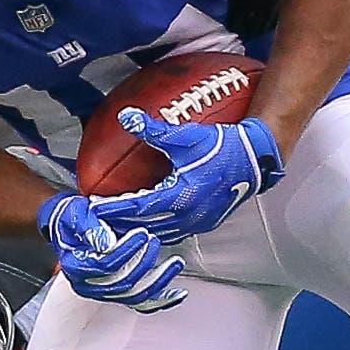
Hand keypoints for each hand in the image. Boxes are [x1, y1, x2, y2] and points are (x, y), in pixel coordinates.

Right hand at [38, 193, 186, 312]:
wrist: (72, 227)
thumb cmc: (74, 218)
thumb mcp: (77, 214)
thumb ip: (90, 226)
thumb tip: (106, 243)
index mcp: (76, 266)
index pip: (104, 265)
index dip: (125, 250)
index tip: (141, 234)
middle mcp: (89, 285)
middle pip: (122, 282)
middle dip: (143, 262)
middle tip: (155, 241)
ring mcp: (105, 292)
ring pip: (135, 295)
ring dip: (159, 280)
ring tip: (175, 263)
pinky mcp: (120, 294)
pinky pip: (143, 304)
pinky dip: (163, 300)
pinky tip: (178, 294)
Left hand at [89, 110, 282, 241]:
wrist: (255, 159)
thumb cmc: (222, 147)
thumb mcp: (185, 136)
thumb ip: (153, 129)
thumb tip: (127, 116)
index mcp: (181, 195)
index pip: (138, 207)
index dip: (114, 208)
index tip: (94, 206)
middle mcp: (188, 214)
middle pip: (145, 226)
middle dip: (120, 223)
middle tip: (98, 219)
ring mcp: (198, 222)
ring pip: (160, 233)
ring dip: (138, 230)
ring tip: (117, 225)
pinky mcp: (206, 223)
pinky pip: (175, 233)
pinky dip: (156, 230)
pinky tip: (146, 226)